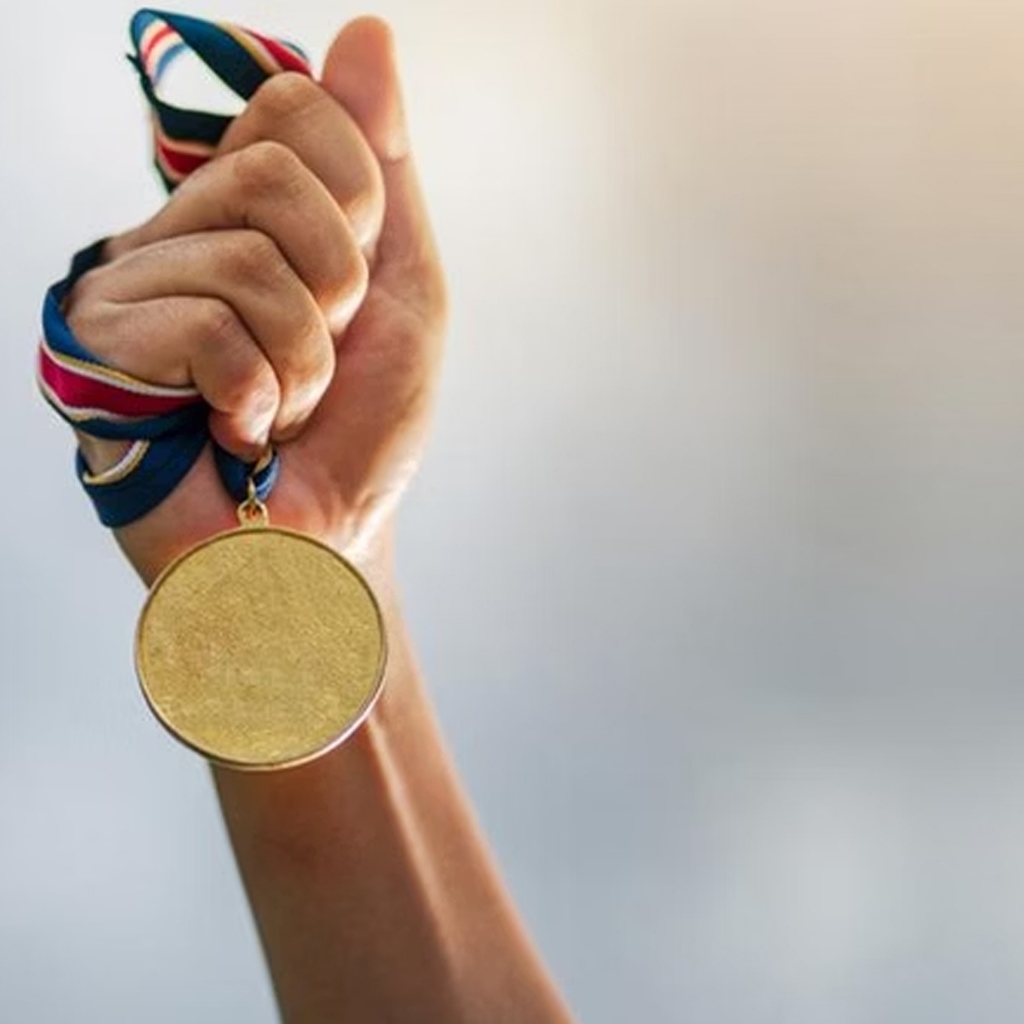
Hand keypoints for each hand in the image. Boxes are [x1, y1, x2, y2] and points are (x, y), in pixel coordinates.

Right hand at [65, 19, 445, 583]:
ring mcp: (132, 284)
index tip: (354, 288)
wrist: (326, 536)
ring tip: (281, 406)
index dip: (358, 205)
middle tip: (318, 355)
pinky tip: (239, 429)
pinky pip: (210, 326)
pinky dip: (258, 394)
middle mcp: (179, 227)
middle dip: (338, 288)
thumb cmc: (361, 427)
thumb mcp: (403, 288)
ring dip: (304, 359)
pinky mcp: (101, 349)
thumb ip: (383, 168)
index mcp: (248, 205)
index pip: (294, 107)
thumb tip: (367, 31)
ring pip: (249, 258)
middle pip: (274, 175)